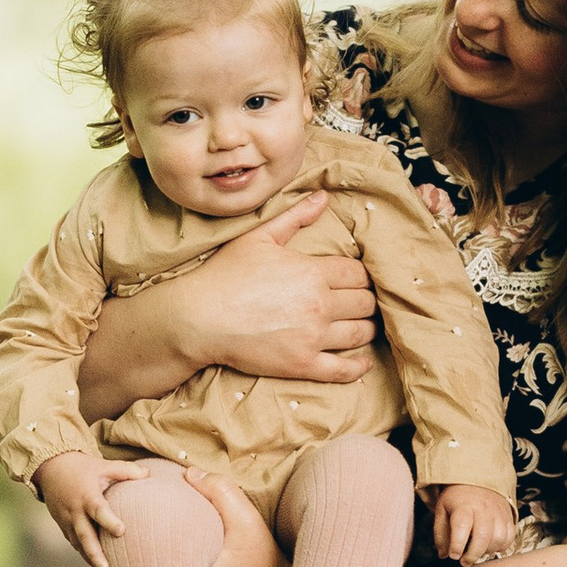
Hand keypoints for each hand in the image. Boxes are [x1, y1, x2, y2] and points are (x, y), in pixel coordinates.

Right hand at [37, 449, 123, 566]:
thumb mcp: (102, 465)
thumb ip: (125, 471)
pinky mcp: (64, 527)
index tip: (121, 531)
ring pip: (79, 544)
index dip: (108, 520)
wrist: (50, 469)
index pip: (98, 510)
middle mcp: (75, 511)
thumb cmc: (81, 468)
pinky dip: (85, 555)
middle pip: (85, 536)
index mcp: (87, 496)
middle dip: (95, 554)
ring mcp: (67, 521)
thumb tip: (149, 475)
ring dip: (90, 559)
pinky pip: (75, 543)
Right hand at [78, 193, 379, 415]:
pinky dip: (358, 366)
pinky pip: (342, 369)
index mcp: (312, 272)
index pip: (357, 274)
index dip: (362, 276)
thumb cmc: (225, 274)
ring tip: (363, 325)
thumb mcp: (259, 237)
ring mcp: (312, 337)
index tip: (357, 280)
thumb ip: (295, 217)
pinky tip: (363, 360)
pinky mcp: (302, 364)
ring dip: (367, 328)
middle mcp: (319, 304)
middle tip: (362, 302)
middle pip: (364, 302)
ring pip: (360, 332)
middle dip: (367, 300)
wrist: (199, 317)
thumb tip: (323, 197)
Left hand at [429, 484, 518, 566]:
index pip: (461, 526)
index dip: (457, 544)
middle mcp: (483, 508)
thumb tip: (444, 555)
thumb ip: (441, 534)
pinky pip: (509, 537)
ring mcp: (498, 512)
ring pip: (498, 538)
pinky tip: (489, 546)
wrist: (478, 481)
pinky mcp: (508, 517)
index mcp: (463, 505)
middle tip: (464, 561)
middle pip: (483, 535)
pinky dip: (500, 547)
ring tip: (477, 551)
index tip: (453, 555)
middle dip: (473, 554)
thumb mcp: (442, 511)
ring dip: (487, 551)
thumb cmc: (458, 499)